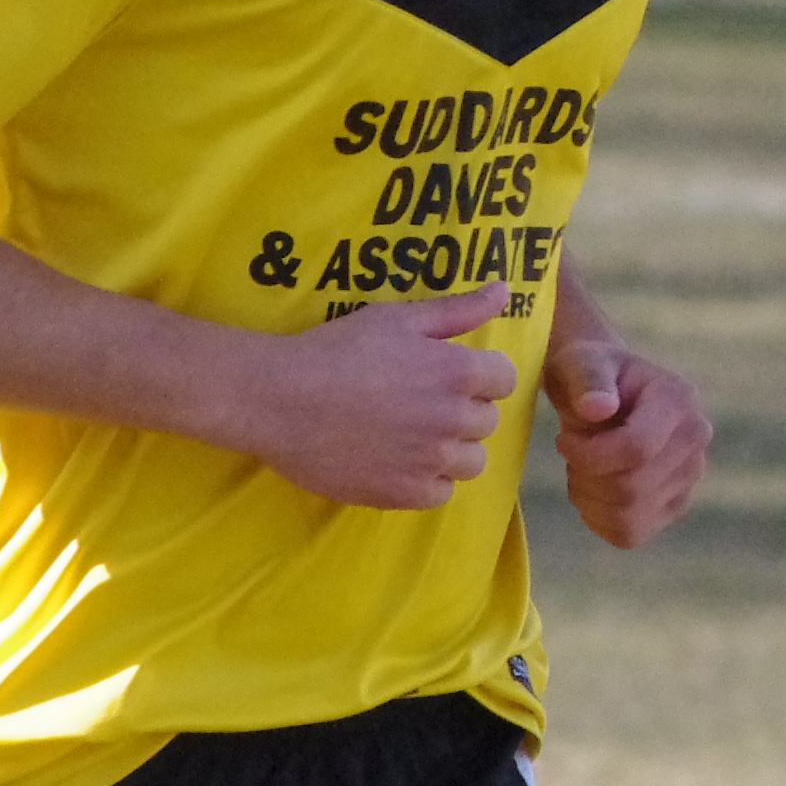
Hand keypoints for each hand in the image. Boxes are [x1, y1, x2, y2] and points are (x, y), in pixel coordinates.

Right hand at [248, 283, 517, 509]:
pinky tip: (396, 459)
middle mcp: (452, 419)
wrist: (281, 398)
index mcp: (457, 372)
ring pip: (471, 462)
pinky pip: (441, 492)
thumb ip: (457, 309)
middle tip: (418, 400)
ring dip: (450, 448)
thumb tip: (505, 292)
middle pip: (487, 421)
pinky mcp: (405, 494)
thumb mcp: (397, 318)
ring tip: (410, 433)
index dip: (478, 374)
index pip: (504, 380)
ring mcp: (430, 461)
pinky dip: (426, 479)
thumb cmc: (337, 349)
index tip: (445, 373)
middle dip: (462, 409)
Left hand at [544, 338, 710, 547]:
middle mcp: (696, 437)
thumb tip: (598, 408)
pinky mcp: (675, 504)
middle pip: (632, 487)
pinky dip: (597, 517)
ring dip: (588, 496)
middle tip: (568, 449)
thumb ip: (587, 380)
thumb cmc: (587, 370)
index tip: (562, 440)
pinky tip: (590, 488)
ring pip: (629, 515)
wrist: (598, 389)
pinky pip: (630, 534)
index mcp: (679, 399)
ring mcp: (690, 475)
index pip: (637, 449)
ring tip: (580, 465)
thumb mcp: (580, 361)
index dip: (589, 455)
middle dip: (585, 474)